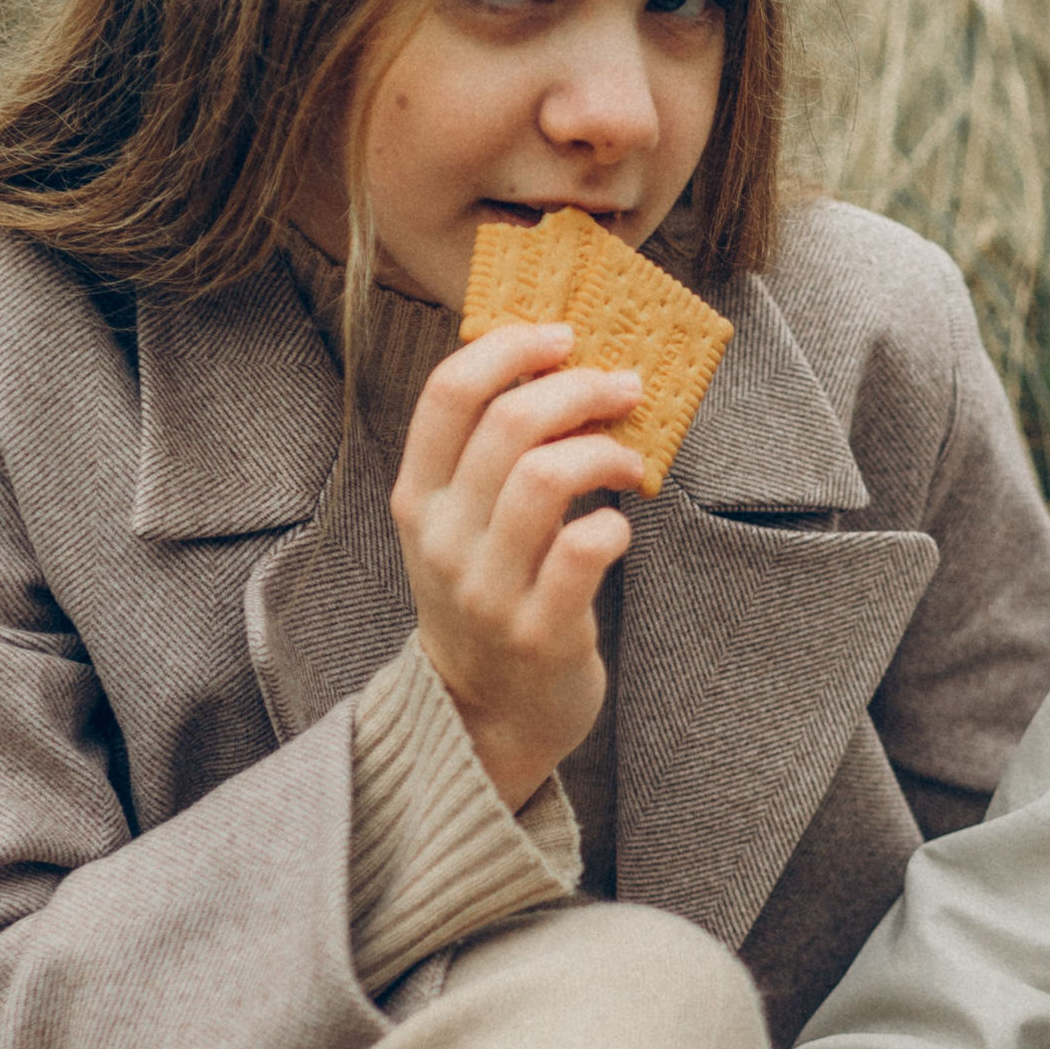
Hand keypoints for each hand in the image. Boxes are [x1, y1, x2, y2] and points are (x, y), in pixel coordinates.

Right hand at [392, 322, 644, 809]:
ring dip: (606, 453)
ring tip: (632, 461)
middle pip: (509, 426)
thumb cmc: (488, 595)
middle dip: (579, 390)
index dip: (510, 347)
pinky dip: (616, 525)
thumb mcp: (459, 525)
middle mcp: (442, 540)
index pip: (448, 394)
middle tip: (624, 388)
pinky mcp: (539, 633)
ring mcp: (487, 590)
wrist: (486, 712)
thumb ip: (485, 455)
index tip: (564, 336)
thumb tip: (560, 362)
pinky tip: (620, 529)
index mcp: (417, 498)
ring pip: (547, 478)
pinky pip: (585, 551)